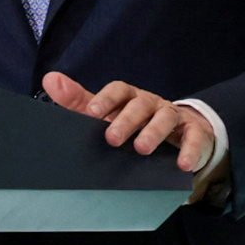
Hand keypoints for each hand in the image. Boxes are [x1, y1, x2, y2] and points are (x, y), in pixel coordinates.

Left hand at [41, 74, 229, 204]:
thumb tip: (49, 79)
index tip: (92, 113)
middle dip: (127, 120)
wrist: (179, 132)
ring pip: (166, 117)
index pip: (119, 90)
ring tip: (143, 149)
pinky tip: (182, 165)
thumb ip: (78, 100)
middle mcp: (151, 103)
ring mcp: (174, 116)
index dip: (106, 99)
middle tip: (112, 139)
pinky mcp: (194, 131)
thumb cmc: (134, 122)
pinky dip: (190, 150)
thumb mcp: (106, 112)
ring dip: (154, 132)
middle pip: (141, 104)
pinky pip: (194, 137)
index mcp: (129, 98)